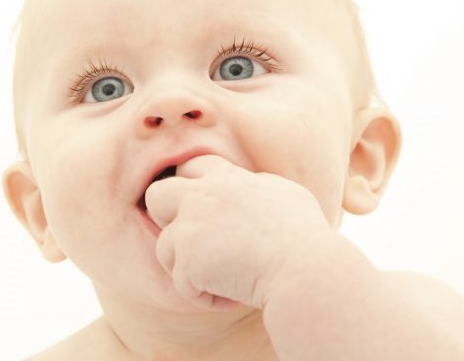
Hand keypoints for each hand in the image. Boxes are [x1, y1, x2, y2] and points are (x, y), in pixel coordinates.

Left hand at [145, 154, 333, 310]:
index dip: (193, 190)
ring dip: (188, 267)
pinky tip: (233, 296)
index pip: (190, 167)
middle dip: (166, 220)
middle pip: (156, 196)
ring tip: (224, 278)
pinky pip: (182, 284)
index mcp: (226, 178)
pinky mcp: (186, 262)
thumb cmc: (307, 238)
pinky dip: (204, 296)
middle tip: (196, 245)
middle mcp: (201, 196)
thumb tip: (252, 185)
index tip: (209, 215)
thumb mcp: (286, 195)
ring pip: (164, 247)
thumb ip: (258, 186)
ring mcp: (190, 227)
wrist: (306, 270)